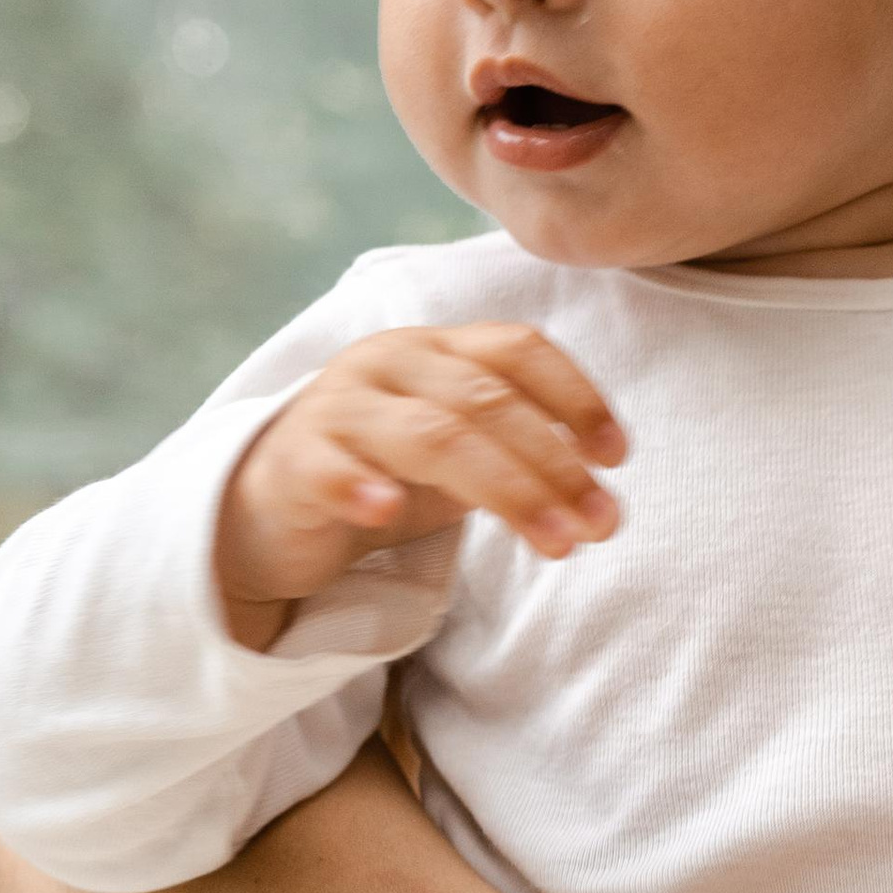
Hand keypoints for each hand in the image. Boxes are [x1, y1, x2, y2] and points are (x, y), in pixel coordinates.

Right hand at [216, 322, 626, 650]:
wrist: (275, 507)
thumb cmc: (384, 473)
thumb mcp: (462, 455)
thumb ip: (521, 456)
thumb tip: (599, 496)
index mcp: (437, 349)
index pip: (518, 349)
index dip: (576, 396)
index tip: (616, 457)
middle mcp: (389, 362)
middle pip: (487, 400)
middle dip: (555, 465)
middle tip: (601, 524)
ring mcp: (338, 407)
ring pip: (433, 435)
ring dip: (506, 490)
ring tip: (554, 543)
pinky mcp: (294, 460)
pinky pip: (330, 467)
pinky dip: (360, 486)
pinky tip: (389, 512)